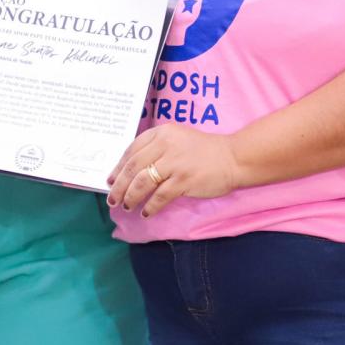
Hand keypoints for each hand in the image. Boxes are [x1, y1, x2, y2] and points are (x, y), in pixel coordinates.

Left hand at [107, 123, 240, 216]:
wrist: (233, 157)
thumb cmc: (204, 150)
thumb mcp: (178, 139)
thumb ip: (157, 149)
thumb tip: (132, 171)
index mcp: (162, 132)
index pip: (132, 150)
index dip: (118, 167)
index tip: (110, 179)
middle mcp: (166, 144)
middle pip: (133, 167)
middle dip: (119, 185)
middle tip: (112, 199)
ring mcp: (175, 162)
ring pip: (143, 182)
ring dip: (131, 196)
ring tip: (127, 206)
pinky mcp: (184, 180)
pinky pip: (160, 196)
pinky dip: (150, 206)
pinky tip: (146, 212)